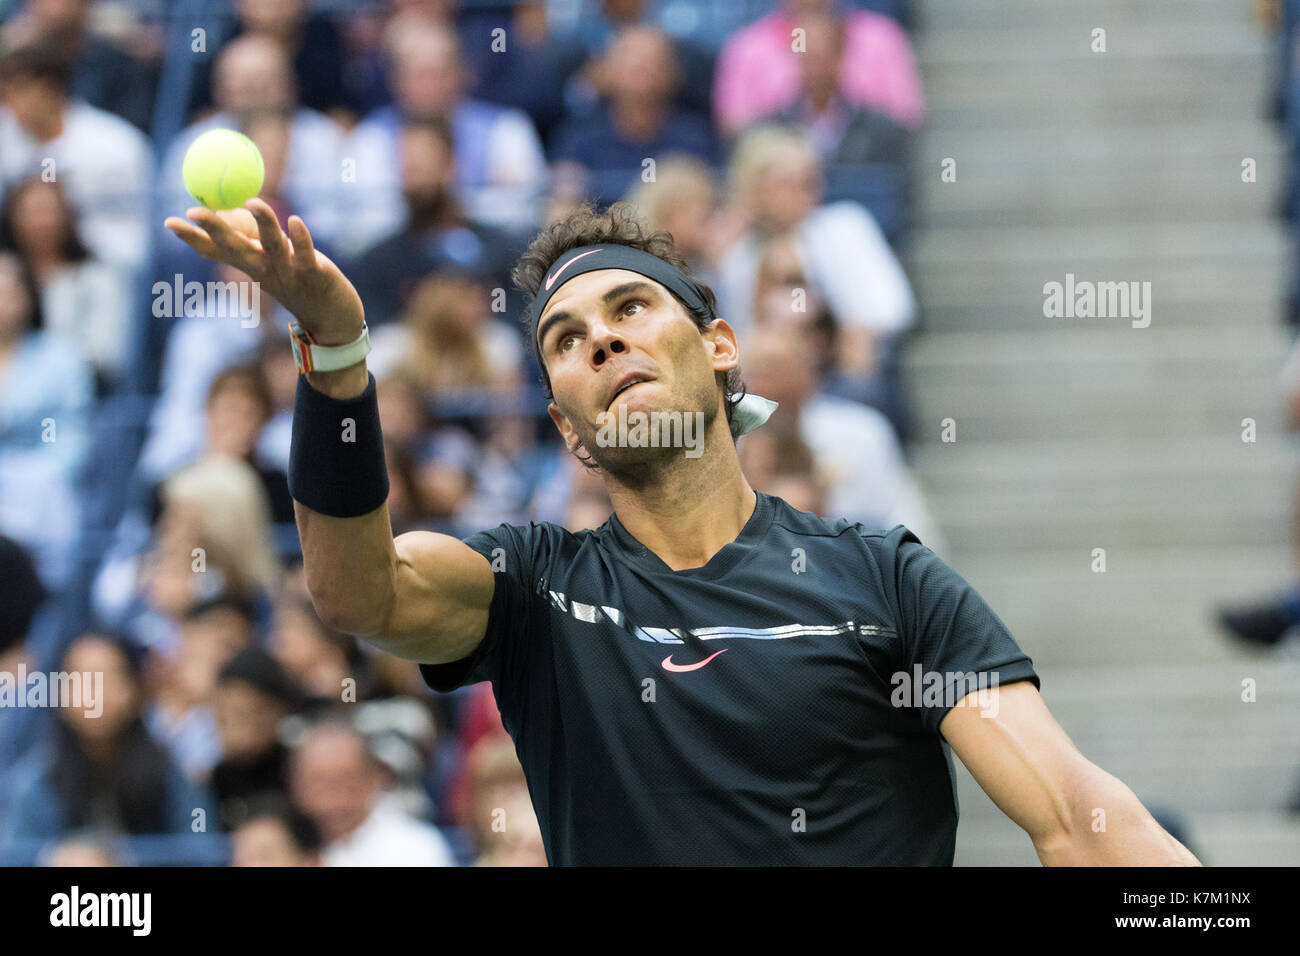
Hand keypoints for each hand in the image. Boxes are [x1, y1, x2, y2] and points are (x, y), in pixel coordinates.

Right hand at [164, 198, 363, 344]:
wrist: (332, 321)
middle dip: (214, 230)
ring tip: (254, 202)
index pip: (216, 250)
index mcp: (251, 264)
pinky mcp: (315, 274)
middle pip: (236, 248)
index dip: (192, 237)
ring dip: (264, 224)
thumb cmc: (299, 282)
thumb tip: (228, 208)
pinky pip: (306, 255)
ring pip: (273, 246)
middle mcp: (265, 269)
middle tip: (193, 212)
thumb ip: (250, 236)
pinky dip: (301, 239)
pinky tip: (296, 222)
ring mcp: (289, 272)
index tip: (169, 221)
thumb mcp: (270, 259)